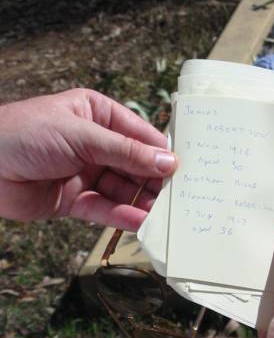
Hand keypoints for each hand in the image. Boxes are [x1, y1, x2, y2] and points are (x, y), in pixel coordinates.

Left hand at [0, 89, 176, 229]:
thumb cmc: (23, 133)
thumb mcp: (82, 136)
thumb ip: (126, 152)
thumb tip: (168, 162)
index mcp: (98, 115)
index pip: (140, 135)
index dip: (161, 153)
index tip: (185, 170)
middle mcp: (95, 143)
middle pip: (134, 165)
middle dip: (154, 181)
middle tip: (179, 198)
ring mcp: (85, 172)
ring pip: (122, 190)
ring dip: (141, 202)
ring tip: (163, 215)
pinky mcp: (74, 200)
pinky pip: (104, 208)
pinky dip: (121, 216)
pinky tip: (139, 222)